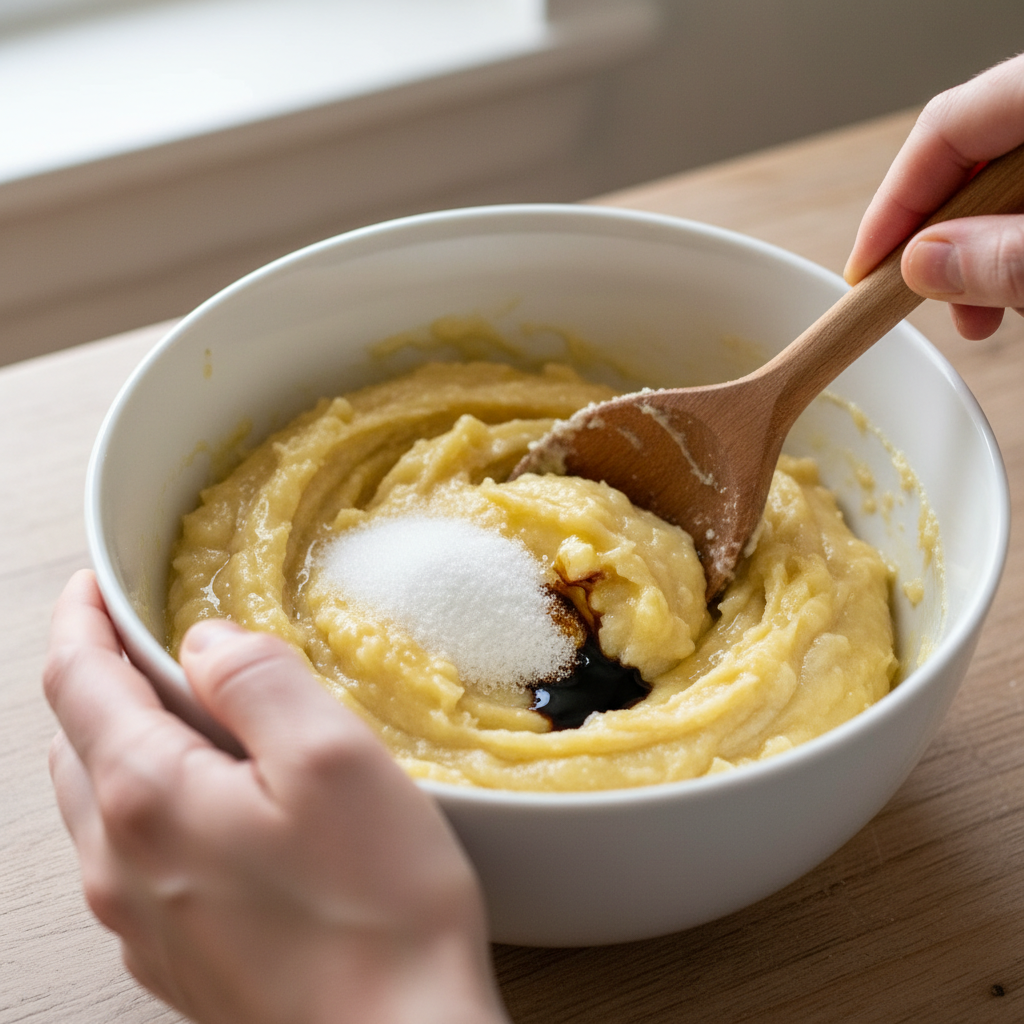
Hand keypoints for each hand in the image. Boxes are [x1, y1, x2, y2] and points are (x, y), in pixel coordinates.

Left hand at [43, 570, 508, 1023]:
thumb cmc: (376, 908)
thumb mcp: (330, 757)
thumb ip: (254, 678)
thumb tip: (206, 639)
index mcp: (148, 798)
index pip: (78, 681)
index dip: (82, 622)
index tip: (94, 587)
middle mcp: (120, 865)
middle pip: (75, 741)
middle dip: (98, 678)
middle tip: (145, 639)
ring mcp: (141, 921)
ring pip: (97, 803)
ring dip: (119, 741)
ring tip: (179, 711)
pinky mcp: (176, 957)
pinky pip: (132, 855)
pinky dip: (147, 801)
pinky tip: (210, 801)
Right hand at [845, 53, 1023, 339]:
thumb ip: (1009, 255)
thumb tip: (925, 264)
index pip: (945, 128)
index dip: (893, 206)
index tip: (864, 275)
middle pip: (971, 155)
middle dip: (940, 240)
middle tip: (927, 305)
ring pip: (1005, 179)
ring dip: (980, 250)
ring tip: (983, 313)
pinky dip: (1016, 243)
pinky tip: (1019, 287)